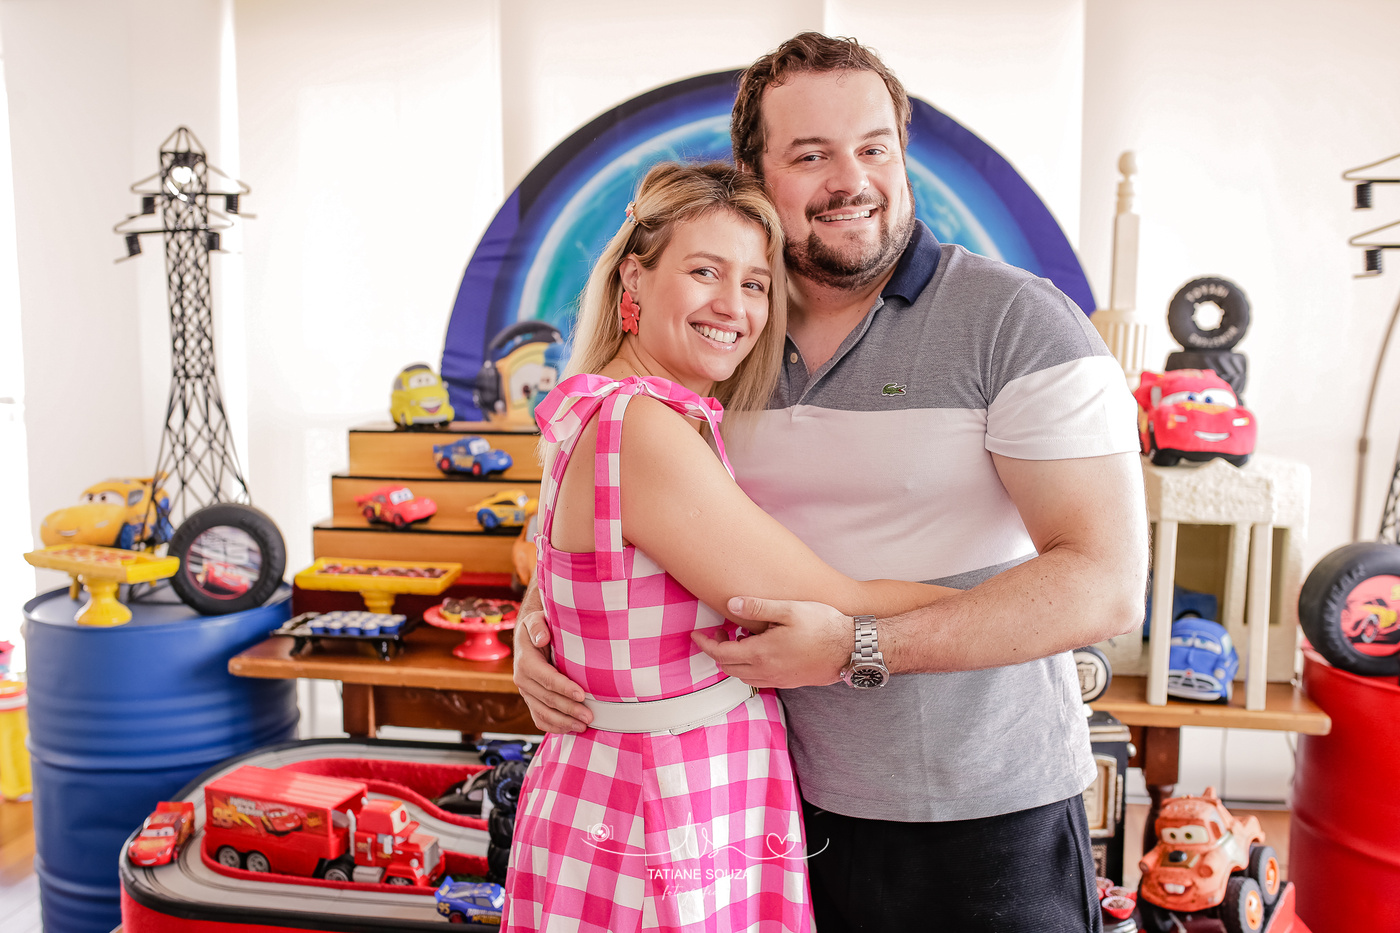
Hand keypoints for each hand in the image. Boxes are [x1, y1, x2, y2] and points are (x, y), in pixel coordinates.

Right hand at [514, 603, 592, 732]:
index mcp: (525, 662)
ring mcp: (526, 693)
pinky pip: (539, 718)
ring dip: (564, 722)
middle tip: (590, 717)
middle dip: (570, 710)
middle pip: (547, 700)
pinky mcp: (531, 700)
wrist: (529, 637)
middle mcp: (522, 680)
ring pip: (543, 713)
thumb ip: (538, 627)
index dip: (564, 688)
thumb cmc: (538, 627)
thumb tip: (542, 638)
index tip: (582, 694)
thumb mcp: (535, 620)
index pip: (547, 679)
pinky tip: (570, 729)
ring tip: (583, 726)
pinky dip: (554, 727)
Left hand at [692, 596, 849, 687]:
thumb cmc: (823, 626)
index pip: (721, 653)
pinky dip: (749, 667)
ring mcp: (777, 679)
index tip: (695, 635)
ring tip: (741, 638)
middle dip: (717, 650)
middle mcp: (766, 671)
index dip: (705, 644)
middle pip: (727, 667)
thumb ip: (757, 607)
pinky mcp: (788, 682)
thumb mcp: (789, 610)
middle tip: (720, 631)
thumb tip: (731, 603)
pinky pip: (758, 679)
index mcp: (761, 653)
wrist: (851, 650)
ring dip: (733, 660)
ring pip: (742, 676)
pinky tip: (760, 649)